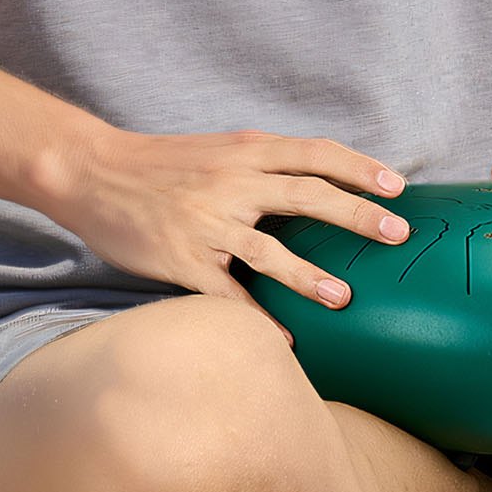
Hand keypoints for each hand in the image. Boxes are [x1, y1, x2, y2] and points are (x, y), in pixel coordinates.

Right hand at [39, 127, 414, 345]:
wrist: (92, 171)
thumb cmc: (163, 164)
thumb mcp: (220, 150)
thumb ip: (266, 163)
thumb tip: (322, 181)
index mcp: (246, 150)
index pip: (315, 152)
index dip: (360, 166)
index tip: (399, 185)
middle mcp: (231, 182)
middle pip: (306, 194)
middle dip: (356, 213)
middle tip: (397, 233)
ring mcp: (206, 221)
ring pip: (268, 249)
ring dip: (309, 275)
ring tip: (344, 298)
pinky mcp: (181, 258)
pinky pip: (225, 295)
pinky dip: (257, 319)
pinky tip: (285, 341)